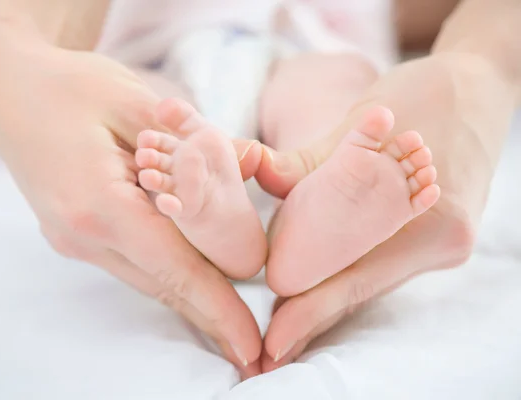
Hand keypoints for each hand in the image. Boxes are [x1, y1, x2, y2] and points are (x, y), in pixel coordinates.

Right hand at [0, 24, 262, 375]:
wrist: (10, 86)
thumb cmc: (72, 86)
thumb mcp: (137, 103)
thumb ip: (194, 143)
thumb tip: (249, 163)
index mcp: (98, 205)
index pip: (175, 270)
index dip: (219, 310)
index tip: (251, 348)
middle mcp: (82, 235)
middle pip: (162, 286)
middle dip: (211, 314)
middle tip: (253, 347)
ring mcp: (73, 239)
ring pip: (146, 278)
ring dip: (189, 295)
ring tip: (229, 319)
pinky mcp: (72, 233)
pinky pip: (129, 262)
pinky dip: (164, 270)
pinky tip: (191, 276)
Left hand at [254, 53, 514, 371]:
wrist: (479, 85)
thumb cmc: (423, 95)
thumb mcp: (361, 123)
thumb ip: (306, 161)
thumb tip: (257, 173)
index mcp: (427, 223)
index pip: (353, 281)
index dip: (309, 315)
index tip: (273, 345)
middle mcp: (440, 244)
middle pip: (360, 288)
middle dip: (310, 312)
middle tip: (268, 342)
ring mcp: (444, 243)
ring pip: (370, 278)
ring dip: (328, 292)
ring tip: (285, 317)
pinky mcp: (438, 235)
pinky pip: (384, 262)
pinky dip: (350, 271)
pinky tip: (321, 280)